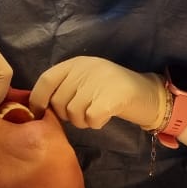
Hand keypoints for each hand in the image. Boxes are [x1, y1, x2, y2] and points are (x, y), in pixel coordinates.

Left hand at [31, 56, 163, 129]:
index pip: (46, 80)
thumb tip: (39, 107)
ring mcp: (99, 82)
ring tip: (97, 112)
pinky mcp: (111, 98)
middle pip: (58, 102)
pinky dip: (96, 124)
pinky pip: (90, 120)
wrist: (148, 93)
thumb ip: (65, 86)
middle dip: (67, 115)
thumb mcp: (87, 79)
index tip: (38, 113)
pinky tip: (105, 116)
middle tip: (84, 112)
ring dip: (83, 121)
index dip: (37, 99)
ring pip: (73, 114)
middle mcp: (85, 69)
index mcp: (76, 63)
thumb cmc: (112, 90)